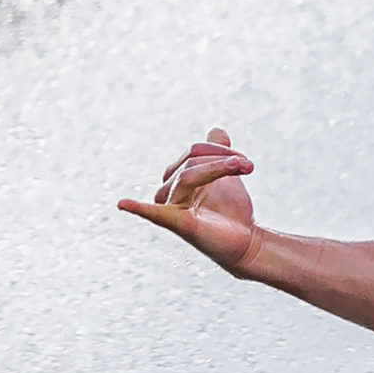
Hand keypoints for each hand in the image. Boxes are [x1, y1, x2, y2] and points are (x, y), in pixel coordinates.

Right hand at [117, 127, 261, 274]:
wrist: (247, 241)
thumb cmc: (231, 210)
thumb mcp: (226, 175)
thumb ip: (219, 151)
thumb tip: (216, 131)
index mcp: (176, 178)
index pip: (193, 151)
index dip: (220, 150)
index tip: (246, 162)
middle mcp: (169, 192)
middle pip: (190, 160)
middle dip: (223, 158)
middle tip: (249, 165)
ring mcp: (172, 208)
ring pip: (188, 175)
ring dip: (219, 168)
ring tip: (245, 166)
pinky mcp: (179, 225)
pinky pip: (156, 215)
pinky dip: (139, 209)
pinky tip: (123, 204)